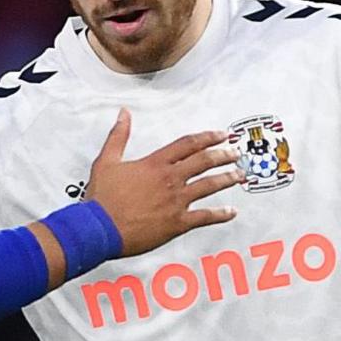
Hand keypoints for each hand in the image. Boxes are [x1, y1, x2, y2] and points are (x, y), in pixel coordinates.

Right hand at [86, 109, 242, 255]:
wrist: (99, 228)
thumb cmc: (101, 197)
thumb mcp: (106, 161)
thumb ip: (119, 135)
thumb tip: (124, 113)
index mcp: (155, 163)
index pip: (188, 144)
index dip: (208, 138)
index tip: (222, 135)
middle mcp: (170, 179)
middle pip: (204, 161)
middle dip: (224, 155)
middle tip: (236, 153)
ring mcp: (176, 201)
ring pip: (210, 186)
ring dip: (228, 179)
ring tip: (240, 175)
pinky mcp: (177, 223)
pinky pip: (205, 217)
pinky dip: (221, 214)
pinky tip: (232, 212)